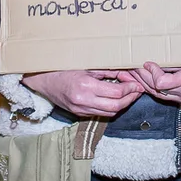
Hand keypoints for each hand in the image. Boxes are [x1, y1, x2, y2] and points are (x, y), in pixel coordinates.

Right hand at [21, 70, 143, 117]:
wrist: (43, 81)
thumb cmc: (63, 69)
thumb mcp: (86, 66)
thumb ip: (107, 71)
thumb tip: (125, 75)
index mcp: (85, 86)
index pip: (115, 93)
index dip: (129, 89)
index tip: (136, 84)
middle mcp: (83, 100)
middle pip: (115, 106)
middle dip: (130, 99)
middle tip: (137, 91)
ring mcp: (81, 109)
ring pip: (109, 113)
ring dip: (122, 105)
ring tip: (129, 95)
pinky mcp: (79, 114)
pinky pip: (100, 113)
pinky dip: (111, 108)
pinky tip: (115, 99)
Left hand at [131, 62, 180, 106]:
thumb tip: (164, 51)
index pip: (162, 83)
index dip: (151, 73)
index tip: (146, 62)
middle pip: (156, 89)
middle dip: (141, 78)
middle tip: (130, 66)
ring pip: (158, 95)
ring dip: (144, 84)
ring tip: (133, 74)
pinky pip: (166, 97)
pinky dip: (154, 89)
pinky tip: (147, 82)